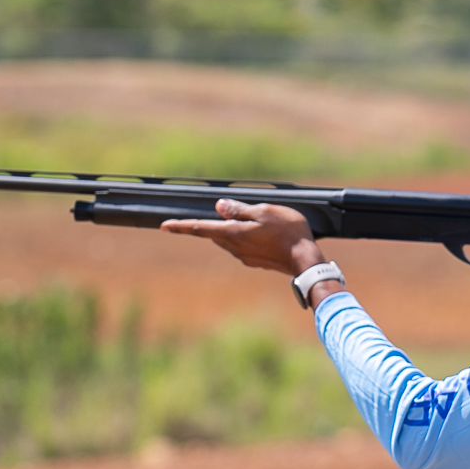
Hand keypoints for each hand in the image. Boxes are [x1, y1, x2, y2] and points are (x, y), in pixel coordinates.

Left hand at [161, 199, 324, 275]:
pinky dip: (246, 238)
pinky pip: (243, 246)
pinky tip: (263, 233)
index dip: (181, 226)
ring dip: (232, 230)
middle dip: (213, 224)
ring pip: (229, 240)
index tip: (164, 226)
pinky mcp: (255, 261)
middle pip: (215, 233)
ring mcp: (244, 256)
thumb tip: (219, 207)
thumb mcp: (263, 212)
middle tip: (223, 213)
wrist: (305, 261)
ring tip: (253, 220)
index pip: (200, 228)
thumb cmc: (288, 232)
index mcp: (233, 234)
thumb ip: (239, 210)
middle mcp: (234, 248)